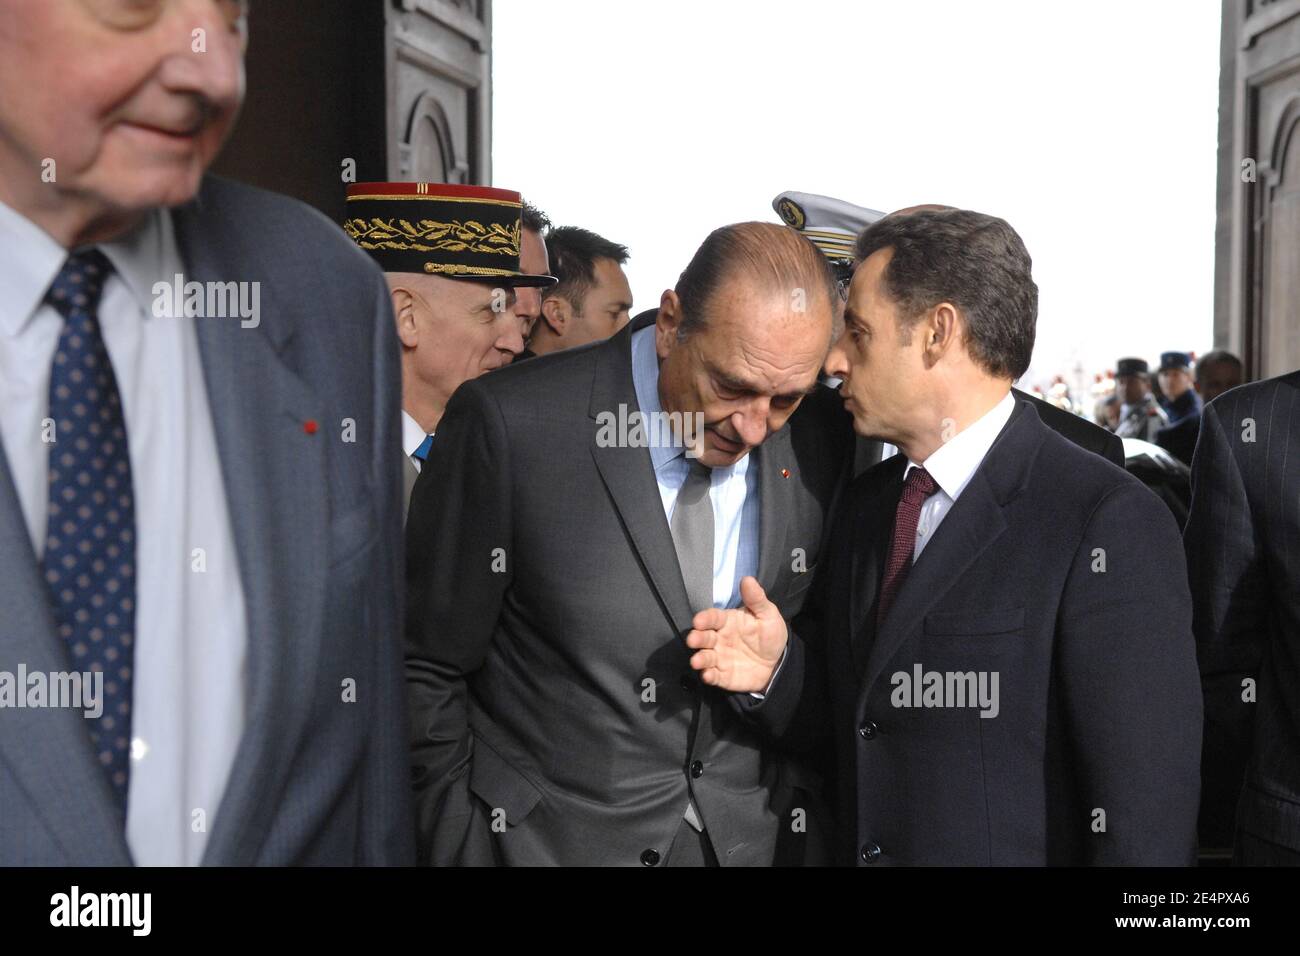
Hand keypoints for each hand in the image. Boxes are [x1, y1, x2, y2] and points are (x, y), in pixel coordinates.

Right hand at [686, 576, 787, 692]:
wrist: (777, 662)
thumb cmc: (769, 634)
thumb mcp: (767, 614)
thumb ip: (756, 598)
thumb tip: (747, 579)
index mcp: (727, 622)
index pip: (712, 618)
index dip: (704, 618)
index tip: (698, 621)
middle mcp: (719, 639)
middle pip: (703, 637)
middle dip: (696, 638)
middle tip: (692, 639)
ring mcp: (720, 658)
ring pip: (705, 657)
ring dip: (699, 659)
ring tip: (696, 661)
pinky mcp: (723, 675)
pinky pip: (713, 676)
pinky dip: (708, 676)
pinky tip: (707, 675)